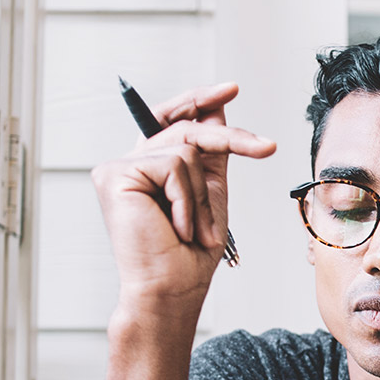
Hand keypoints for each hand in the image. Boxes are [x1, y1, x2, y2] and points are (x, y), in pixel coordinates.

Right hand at [91, 82, 276, 316]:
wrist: (172, 290)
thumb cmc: (190, 255)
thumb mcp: (209, 193)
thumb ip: (210, 152)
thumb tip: (217, 107)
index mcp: (149, 168)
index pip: (171, 118)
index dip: (199, 100)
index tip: (232, 89)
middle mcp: (129, 164)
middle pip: (186, 127)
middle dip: (230, 139)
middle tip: (266, 148)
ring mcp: (118, 168)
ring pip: (183, 148)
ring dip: (200, 194)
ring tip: (191, 228)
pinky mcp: (113, 174)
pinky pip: (172, 164)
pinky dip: (186, 200)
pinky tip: (175, 228)